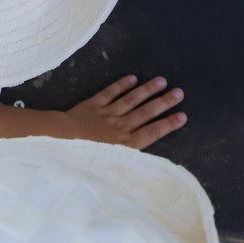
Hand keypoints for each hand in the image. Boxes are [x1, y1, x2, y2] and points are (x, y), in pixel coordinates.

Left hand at [63, 75, 185, 148]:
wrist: (60, 146)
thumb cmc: (88, 158)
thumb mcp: (111, 164)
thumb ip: (130, 154)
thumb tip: (150, 158)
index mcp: (124, 145)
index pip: (151, 133)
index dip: (167, 125)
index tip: (183, 116)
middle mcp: (118, 128)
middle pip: (144, 113)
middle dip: (163, 102)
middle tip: (179, 92)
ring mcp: (106, 115)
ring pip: (129, 101)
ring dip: (146, 90)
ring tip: (161, 81)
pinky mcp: (93, 105)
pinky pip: (109, 93)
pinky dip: (120, 85)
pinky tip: (133, 78)